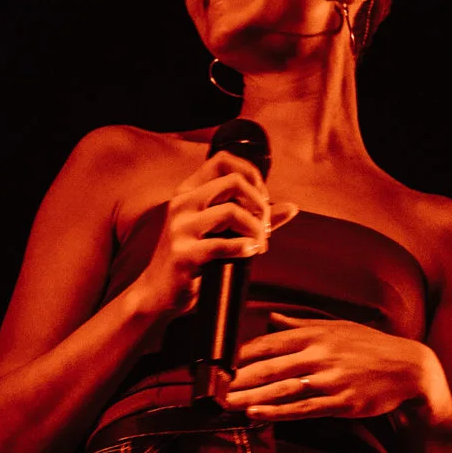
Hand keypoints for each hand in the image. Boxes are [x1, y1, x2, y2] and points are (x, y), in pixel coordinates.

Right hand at [130, 153, 298, 318]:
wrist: (158, 292)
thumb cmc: (193, 259)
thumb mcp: (220, 232)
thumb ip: (254, 217)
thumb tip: (293, 208)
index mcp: (188, 192)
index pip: (223, 160)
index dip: (251, 174)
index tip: (263, 198)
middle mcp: (182, 203)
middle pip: (234, 182)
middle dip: (260, 204)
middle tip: (266, 227)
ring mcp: (180, 228)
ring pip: (232, 212)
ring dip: (256, 229)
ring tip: (259, 245)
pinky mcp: (183, 254)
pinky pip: (222, 245)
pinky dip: (244, 248)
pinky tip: (251, 252)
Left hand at [222, 318, 450, 425]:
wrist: (409, 369)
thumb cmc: (371, 348)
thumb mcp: (337, 327)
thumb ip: (300, 325)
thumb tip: (270, 318)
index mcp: (315, 334)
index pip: (267, 344)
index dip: (239, 357)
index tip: (217, 367)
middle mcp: (319, 355)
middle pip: (268, 368)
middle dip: (237, 380)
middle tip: (211, 390)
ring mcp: (330, 380)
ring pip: (281, 389)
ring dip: (250, 398)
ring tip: (225, 404)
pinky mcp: (340, 402)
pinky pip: (302, 409)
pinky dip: (277, 412)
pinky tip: (256, 415)